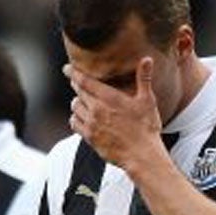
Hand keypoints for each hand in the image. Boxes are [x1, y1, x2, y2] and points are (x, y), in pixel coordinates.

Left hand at [65, 57, 165, 172]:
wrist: (142, 155)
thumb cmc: (147, 128)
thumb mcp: (148, 101)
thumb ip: (143, 78)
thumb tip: (147, 59)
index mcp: (110, 98)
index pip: (85, 81)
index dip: (74, 73)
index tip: (67, 68)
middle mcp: (97, 110)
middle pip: (78, 92)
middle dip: (77, 86)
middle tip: (77, 83)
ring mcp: (92, 124)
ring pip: (75, 107)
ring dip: (77, 102)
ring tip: (83, 101)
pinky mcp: (89, 138)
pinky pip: (74, 124)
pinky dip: (75, 118)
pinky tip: (81, 118)